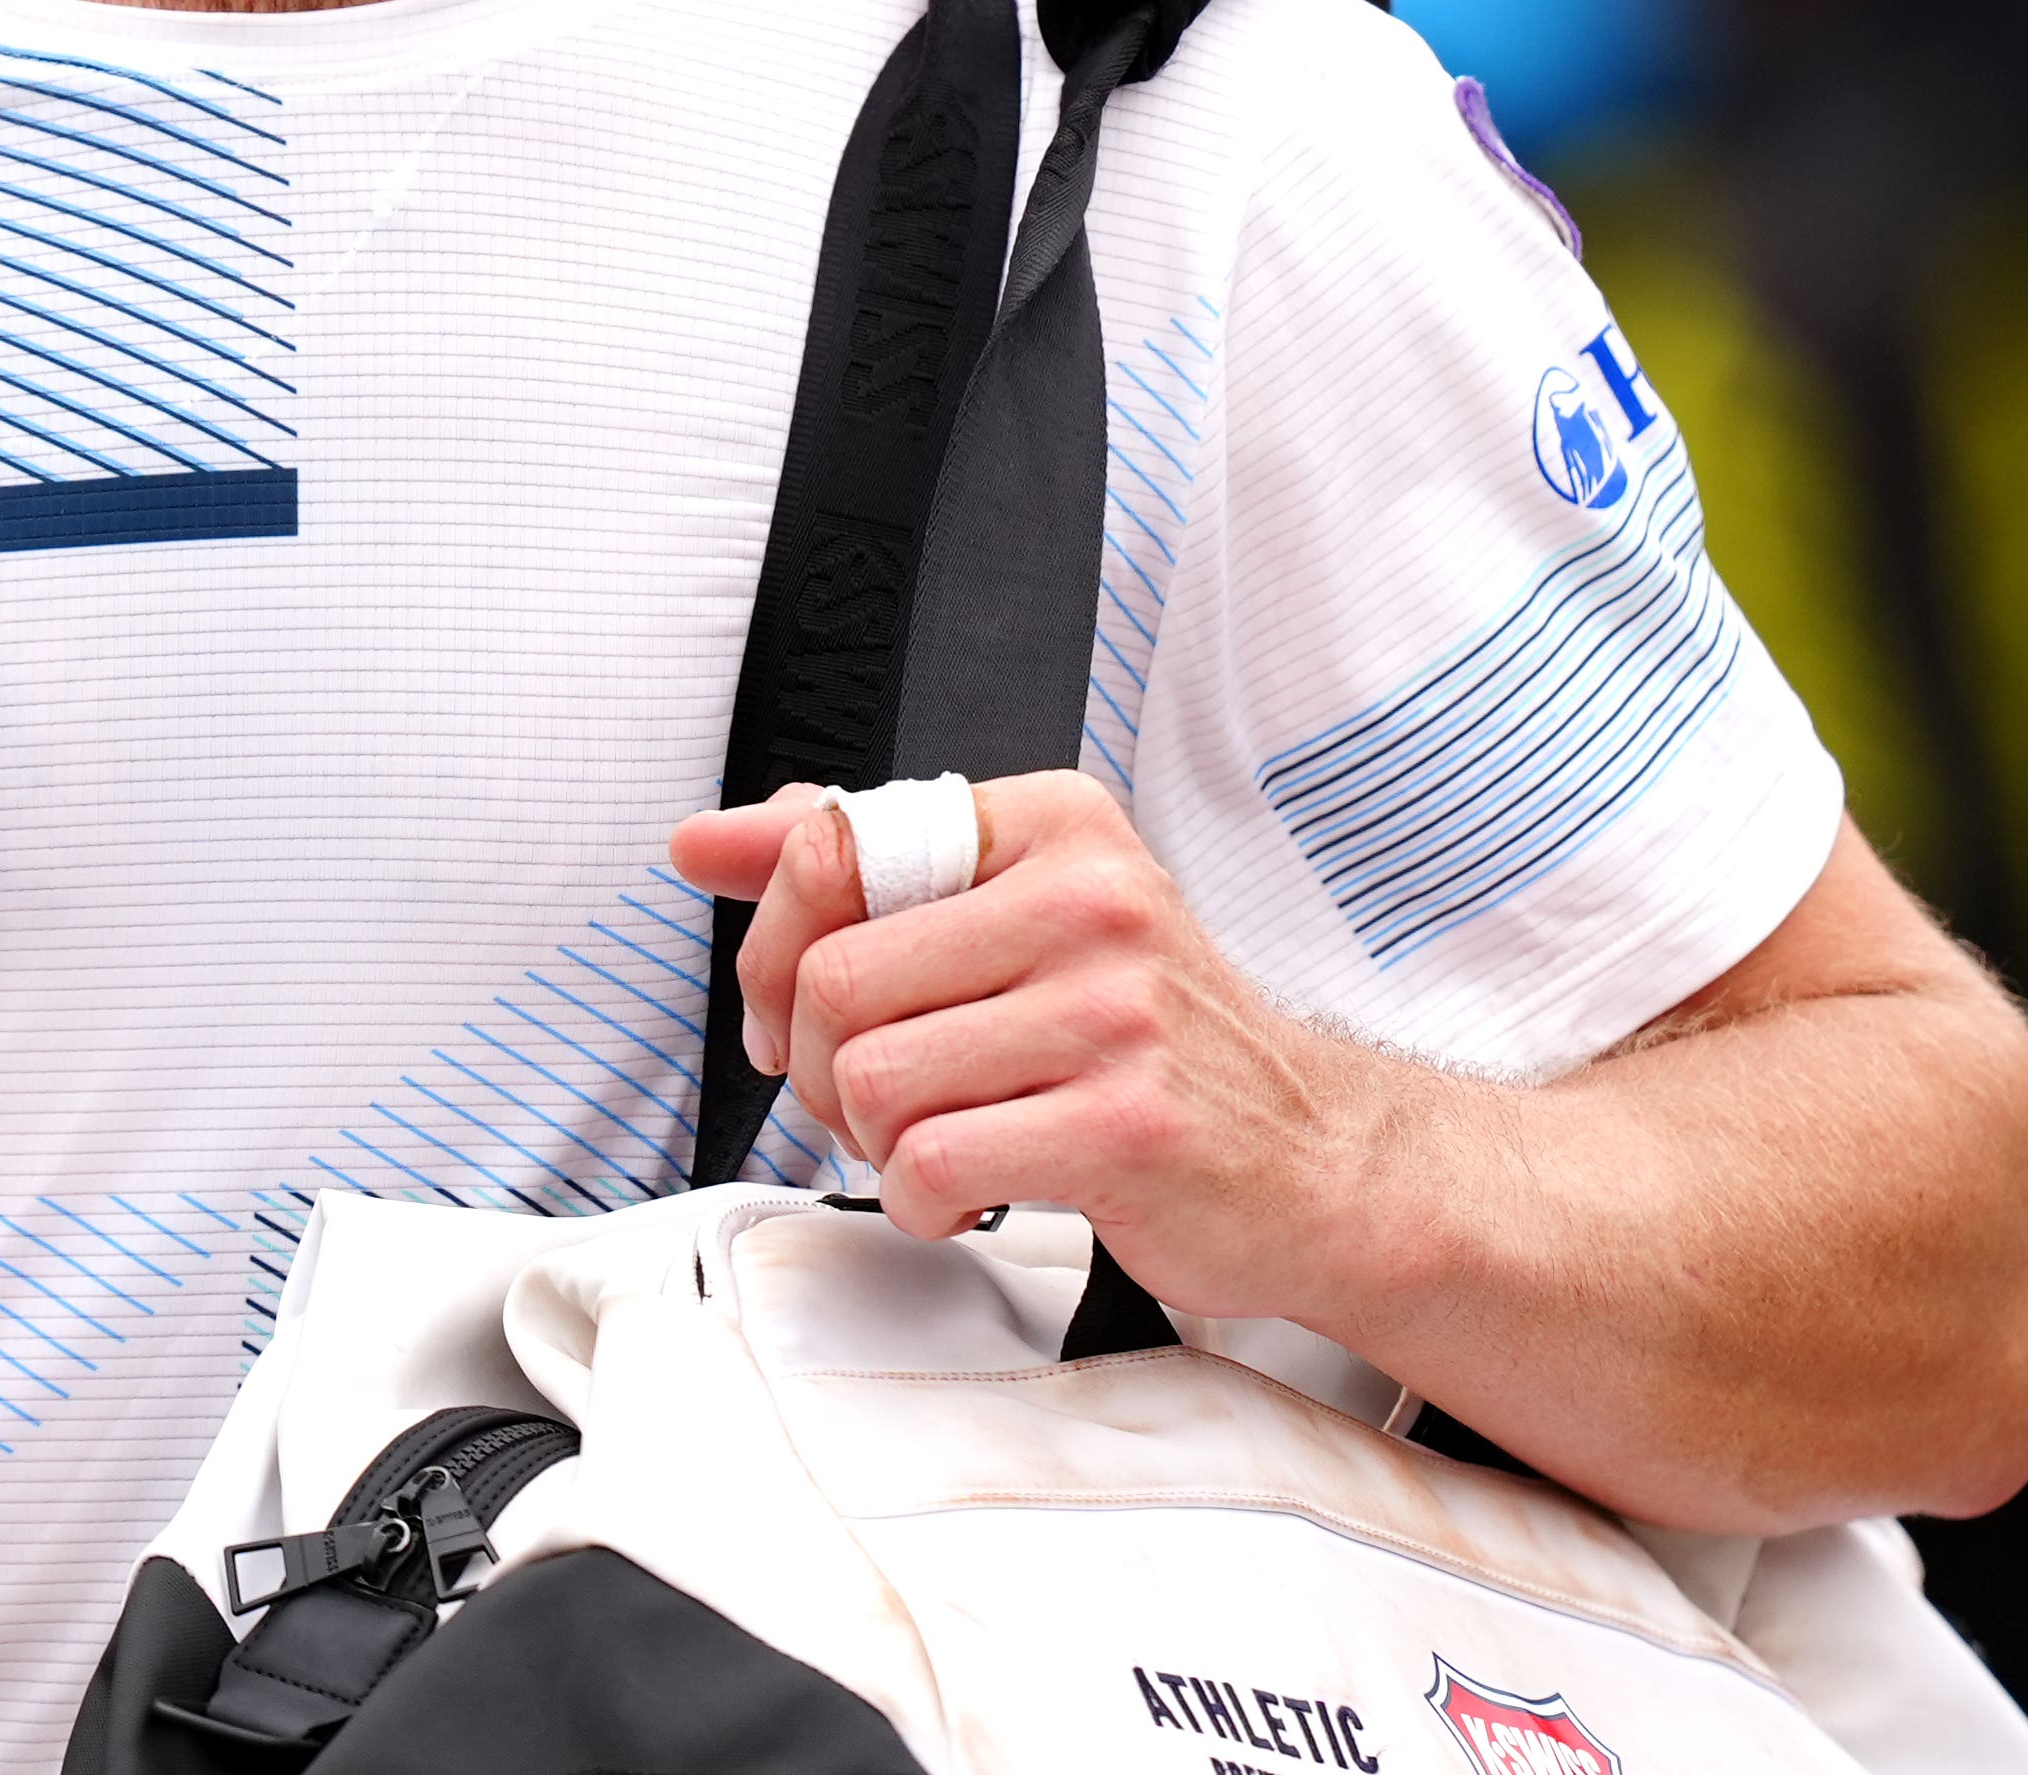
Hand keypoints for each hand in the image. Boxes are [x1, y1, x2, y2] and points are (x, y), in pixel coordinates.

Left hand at [666, 773, 1404, 1316]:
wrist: (1319, 1159)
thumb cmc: (1158, 1041)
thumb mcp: (1027, 913)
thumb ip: (868, 867)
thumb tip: (708, 840)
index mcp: (1054, 827)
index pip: (834, 843)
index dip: (773, 941)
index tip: (784, 1004)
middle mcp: (1089, 901)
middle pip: (834, 977)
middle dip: (816, 1064)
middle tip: (864, 1099)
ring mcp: (1114, 1013)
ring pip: (870, 1078)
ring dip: (872, 1141)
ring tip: (937, 1142)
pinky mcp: (1124, 1126)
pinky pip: (930, 1163)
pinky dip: (920, 1200)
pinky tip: (971, 1192)